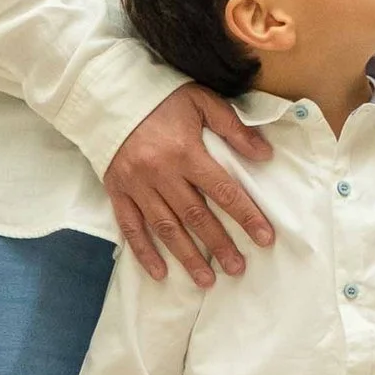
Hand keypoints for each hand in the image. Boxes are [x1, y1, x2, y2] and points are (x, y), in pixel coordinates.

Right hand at [105, 81, 276, 285]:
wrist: (109, 94)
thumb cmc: (161, 97)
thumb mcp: (202, 100)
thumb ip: (233, 127)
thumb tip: (264, 155)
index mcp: (186, 151)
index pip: (223, 190)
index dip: (246, 216)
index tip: (265, 238)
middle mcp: (161, 173)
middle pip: (196, 216)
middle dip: (219, 245)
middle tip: (238, 269)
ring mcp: (137, 185)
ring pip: (165, 228)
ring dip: (187, 256)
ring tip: (207, 279)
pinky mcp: (117, 191)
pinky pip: (130, 227)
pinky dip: (144, 252)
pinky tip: (160, 272)